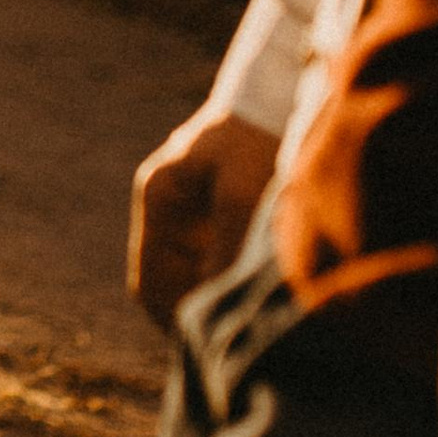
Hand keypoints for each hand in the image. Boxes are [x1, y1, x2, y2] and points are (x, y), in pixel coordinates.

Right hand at [128, 108, 278, 329]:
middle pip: (171, 287)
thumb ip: (228, 246)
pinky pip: (218, 266)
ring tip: (255, 319)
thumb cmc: (260, 134)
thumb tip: (220, 305)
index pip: (149, 284)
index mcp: (160, 200)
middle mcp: (170, 211)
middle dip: (199, 314)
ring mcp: (193, 213)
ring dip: (219, 301)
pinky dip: (234, 285)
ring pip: (195, 279)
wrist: (288, 92)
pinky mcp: (221, 216)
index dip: (174, 321)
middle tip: (239, 340)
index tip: (209, 344)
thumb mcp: (245, 189)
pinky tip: (264, 293)